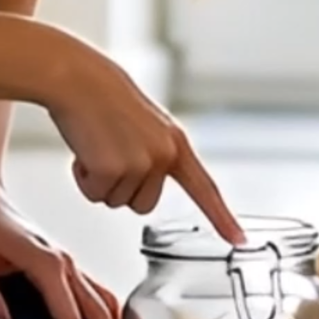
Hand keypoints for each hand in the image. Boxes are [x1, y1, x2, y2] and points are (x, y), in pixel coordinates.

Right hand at [34, 27, 243, 244]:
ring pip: (116, 202)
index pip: (205, 188)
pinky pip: (94, 195)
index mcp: (176, 143)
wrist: (80, 80)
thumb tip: (150, 180)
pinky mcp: (112, 169)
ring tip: (98, 145)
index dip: (222, 216)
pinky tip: (85, 150)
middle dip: (121, 188)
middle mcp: (164, 155)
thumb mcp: (146, 126)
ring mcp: (140, 163)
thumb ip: (156, 154)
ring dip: (101, 181)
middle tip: (110, 151)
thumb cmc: (106, 99)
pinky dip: (83, 178)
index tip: (238, 239)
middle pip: (143, 205)